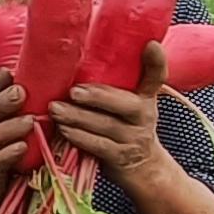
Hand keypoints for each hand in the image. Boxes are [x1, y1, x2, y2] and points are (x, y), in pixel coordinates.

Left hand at [48, 41, 168, 175]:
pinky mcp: (120, 157)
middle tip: (74, 91)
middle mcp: (145, 115)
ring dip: (78, 117)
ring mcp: (134, 138)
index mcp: (147, 96)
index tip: (151, 45)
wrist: (142, 168)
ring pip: (107, 125)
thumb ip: (113, 84)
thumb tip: (76, 57)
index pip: (157, 76)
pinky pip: (99, 146)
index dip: (156, 61)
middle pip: (127, 104)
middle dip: (98, 97)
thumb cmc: (125, 126)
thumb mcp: (128, 103)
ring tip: (56, 109)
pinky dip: (79, 137)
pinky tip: (63, 129)